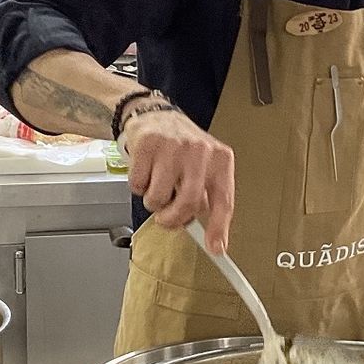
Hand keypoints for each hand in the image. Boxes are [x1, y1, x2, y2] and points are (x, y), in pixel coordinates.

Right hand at [123, 110, 235, 251]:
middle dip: (173, 218)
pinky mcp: (148, 145)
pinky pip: (139, 185)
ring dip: (153, 201)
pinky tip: (146, 170)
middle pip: (188, 203)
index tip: (216, 248)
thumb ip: (207, 197)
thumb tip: (211, 237)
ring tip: (157, 184)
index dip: (219, 228)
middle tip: (166, 218)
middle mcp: (200, 151)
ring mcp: (174, 147)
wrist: (156, 115)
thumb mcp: (204, 167)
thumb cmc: (183, 148)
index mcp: (220, 159)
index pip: (224, 200)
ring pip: (159, 198)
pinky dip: (139, 186)